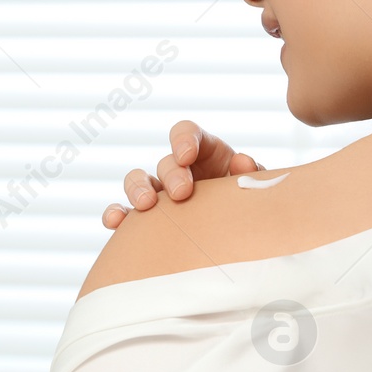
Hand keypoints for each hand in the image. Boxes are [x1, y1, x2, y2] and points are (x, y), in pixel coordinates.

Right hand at [102, 120, 261, 227]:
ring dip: (138, 189)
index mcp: (206, 154)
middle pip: (165, 162)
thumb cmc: (249, 206)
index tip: (187, 155)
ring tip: (146, 205)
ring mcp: (160, 194)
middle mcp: (179, 171)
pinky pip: (123, 212)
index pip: (187, 133)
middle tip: (182, 192)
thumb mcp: (256, 188)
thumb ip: (253, 174)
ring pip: (136, 181)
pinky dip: (116, 214)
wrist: (242, 237)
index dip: (183, 139)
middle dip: (171, 174)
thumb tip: (242, 162)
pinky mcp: (146, 219)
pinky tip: (116, 222)